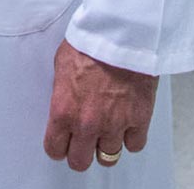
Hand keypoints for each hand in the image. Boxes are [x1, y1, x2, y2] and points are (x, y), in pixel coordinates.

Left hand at [42, 40, 156, 171]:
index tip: (64, 142)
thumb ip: (63, 91)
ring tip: (108, 130)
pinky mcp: (138, 119)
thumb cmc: (92, 41)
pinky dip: (132, 137)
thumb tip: (65, 99)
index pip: (55, 149)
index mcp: (63, 111)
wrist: (122, 32)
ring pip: (109, 157)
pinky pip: (134, 145)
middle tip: (86, 141)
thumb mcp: (62, 64)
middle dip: (82, 152)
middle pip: (80, 161)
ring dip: (107, 145)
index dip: (60, 147)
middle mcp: (87, 124)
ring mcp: (114, 124)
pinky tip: (128, 124)